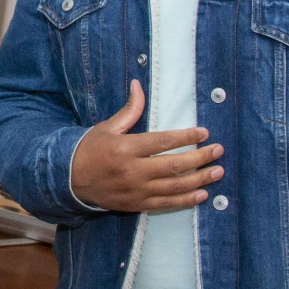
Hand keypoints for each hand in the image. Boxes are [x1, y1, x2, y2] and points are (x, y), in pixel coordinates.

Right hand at [69, 80, 223, 212]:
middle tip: (218, 151)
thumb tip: (138, 84)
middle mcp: (133, 171)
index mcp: (126, 148)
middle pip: (175, 165)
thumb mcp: (108, 127)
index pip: (164, 142)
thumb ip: (130, 109)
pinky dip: (186, 200)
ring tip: (218, 172)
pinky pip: (166, 204)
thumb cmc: (90, 149)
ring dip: (200, 179)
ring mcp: (136, 190)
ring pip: (175, 186)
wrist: (70, 179)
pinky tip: (202, 194)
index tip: (204, 132)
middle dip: (201, 158)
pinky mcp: (137, 204)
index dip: (187, 137)